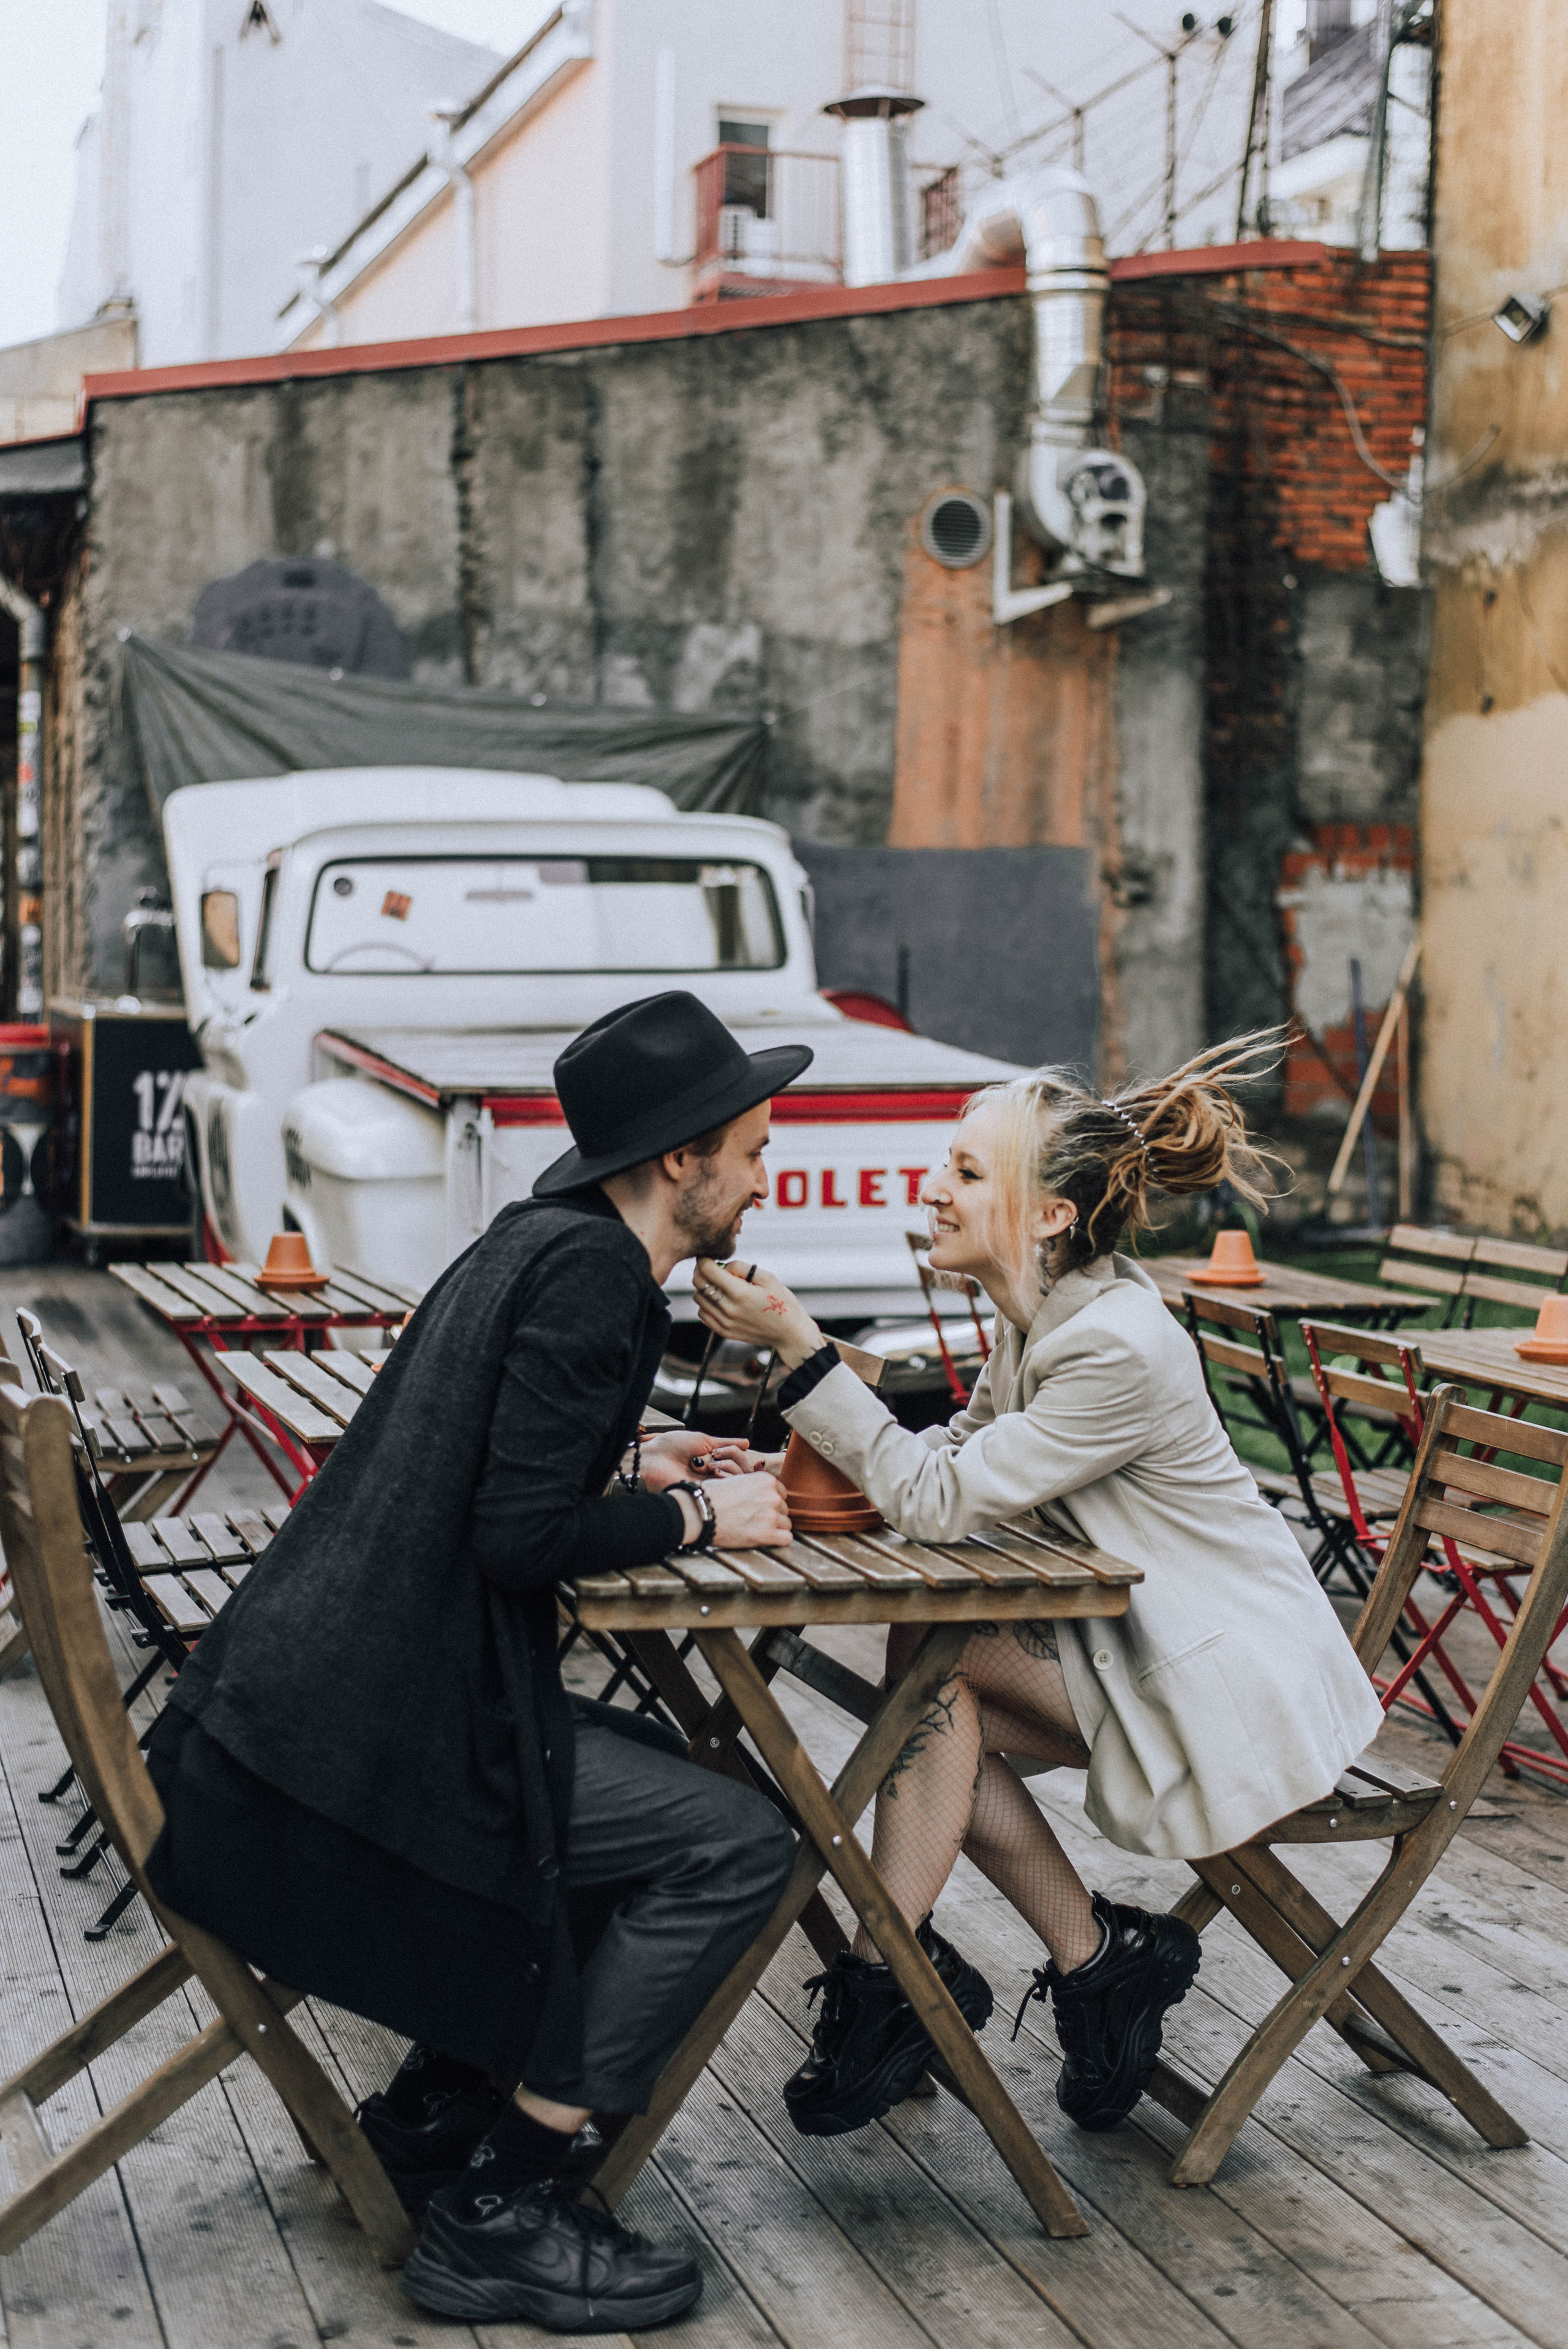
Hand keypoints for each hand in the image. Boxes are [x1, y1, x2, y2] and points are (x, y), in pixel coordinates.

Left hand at [638, 1431, 751, 1490]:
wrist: (654, 1459)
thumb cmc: (673, 1446)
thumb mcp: (704, 1441)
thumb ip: (727, 1444)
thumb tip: (747, 1443)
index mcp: (714, 1462)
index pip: (740, 1462)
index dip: (741, 1456)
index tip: (732, 1452)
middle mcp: (715, 1475)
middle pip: (744, 1472)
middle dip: (735, 1458)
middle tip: (715, 1455)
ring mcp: (712, 1485)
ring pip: (739, 1480)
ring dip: (729, 1467)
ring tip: (709, 1464)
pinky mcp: (708, 1494)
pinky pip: (728, 1489)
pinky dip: (726, 1476)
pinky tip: (714, 1471)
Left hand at [694, 1258, 824, 1369]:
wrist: (789, 1333)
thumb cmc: (782, 1303)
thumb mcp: (768, 1278)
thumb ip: (742, 1268)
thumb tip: (723, 1265)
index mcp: (740, 1292)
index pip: (707, 1270)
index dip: (704, 1259)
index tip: (708, 1256)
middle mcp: (729, 1308)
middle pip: (698, 1283)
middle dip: (702, 1271)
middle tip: (713, 1268)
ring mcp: (725, 1322)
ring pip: (698, 1298)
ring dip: (704, 1288)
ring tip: (720, 1286)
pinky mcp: (724, 1331)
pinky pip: (703, 1314)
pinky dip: (707, 1304)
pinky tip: (720, 1300)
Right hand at [708, 1470, 792, 1548]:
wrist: (700, 1512)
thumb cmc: (711, 1496)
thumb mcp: (736, 1480)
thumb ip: (754, 1486)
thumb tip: (761, 1494)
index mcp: (766, 1480)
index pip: (781, 1493)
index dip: (770, 1502)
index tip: (759, 1507)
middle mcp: (773, 1495)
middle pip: (783, 1509)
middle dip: (772, 1514)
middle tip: (753, 1519)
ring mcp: (771, 1515)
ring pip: (785, 1524)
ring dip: (774, 1528)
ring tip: (755, 1529)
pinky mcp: (767, 1533)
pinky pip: (786, 1538)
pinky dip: (778, 1540)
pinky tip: (765, 1539)